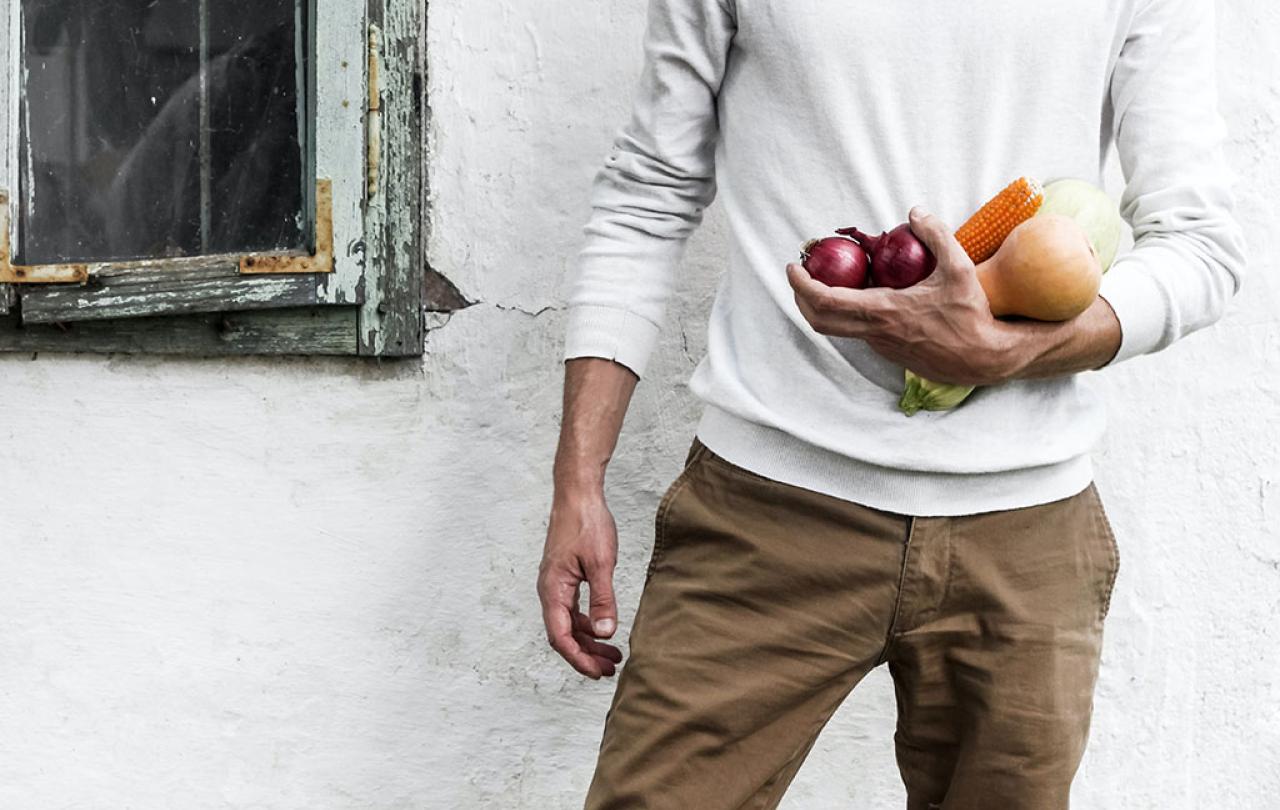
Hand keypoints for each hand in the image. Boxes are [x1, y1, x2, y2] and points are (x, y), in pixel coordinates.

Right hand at [537, 487, 624, 678]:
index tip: (599, 672)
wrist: (577, 494)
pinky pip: (572, 609)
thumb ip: (603, 600)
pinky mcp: (564, 577)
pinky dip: (588, 623)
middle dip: (586, 655)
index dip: (579, 659)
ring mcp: (555, 584)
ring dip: (589, 640)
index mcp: (553, 590)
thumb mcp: (601, 563)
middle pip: (563, 635)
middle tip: (611, 669)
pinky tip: (604, 627)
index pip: (561, 637)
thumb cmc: (587, 523)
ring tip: (613, 654)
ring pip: (568, 623)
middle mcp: (549, 590)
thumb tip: (605, 634)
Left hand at [787, 207, 1021, 386]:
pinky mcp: (888, 351)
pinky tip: (864, 292)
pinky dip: (849, 311)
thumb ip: (937, 235)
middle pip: (819, 320)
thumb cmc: (971, 315)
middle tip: (801, 273)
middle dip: (802, 297)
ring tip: (830, 278)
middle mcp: (874, 332)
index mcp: (882, 312)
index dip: (802, 284)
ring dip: (825, 305)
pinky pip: (858, 330)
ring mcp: (880, 345)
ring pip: (838, 327)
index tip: (794, 267)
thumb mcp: (959, 268)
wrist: (983, 359)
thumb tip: (915, 212)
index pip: (825, 300)